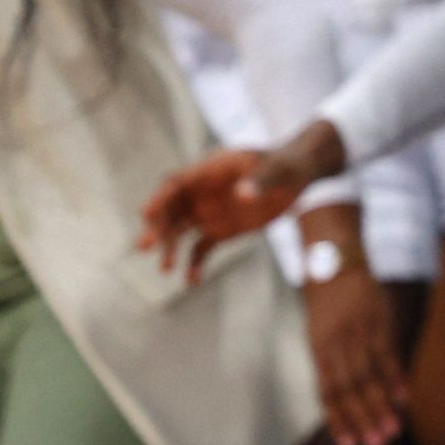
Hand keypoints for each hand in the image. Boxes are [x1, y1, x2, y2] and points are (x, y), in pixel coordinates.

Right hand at [139, 124, 343, 281]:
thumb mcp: (277, 169)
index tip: (147, 213)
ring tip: (166, 269)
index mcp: (210, 172)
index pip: (176, 183)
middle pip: (170, 210)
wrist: (298, 176)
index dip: (160, 197)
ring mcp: (209, 212)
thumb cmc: (285, 165)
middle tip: (146, 247)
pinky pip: (201, 249)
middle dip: (158, 227)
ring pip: (180, 231)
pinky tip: (193, 280)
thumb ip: (260, 181)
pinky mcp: (220, 230)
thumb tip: (243, 195)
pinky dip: (195, 264)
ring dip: (170, 248)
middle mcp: (202, 193)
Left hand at [300, 248, 408, 444]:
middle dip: (364, 420)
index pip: (328, 394)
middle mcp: (337, 344)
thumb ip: (330, 359)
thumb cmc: (325, 297)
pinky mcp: (377, 318)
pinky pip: (387, 352)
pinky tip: (404, 396)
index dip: (339, 422)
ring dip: (382, 405)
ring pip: (370, 376)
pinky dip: (396, 376)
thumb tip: (342, 392)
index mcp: (318, 350)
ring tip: (393, 430)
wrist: (333, 255)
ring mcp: (358, 331)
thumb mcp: (318, 329)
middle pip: (351, 390)